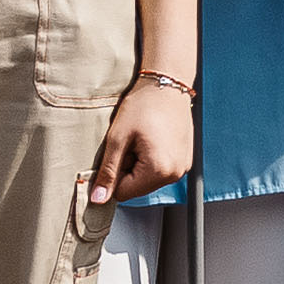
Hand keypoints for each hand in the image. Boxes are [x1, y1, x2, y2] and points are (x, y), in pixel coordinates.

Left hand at [89, 77, 198, 204]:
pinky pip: (161, 170)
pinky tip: (151, 138)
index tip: (114, 152)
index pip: (123, 193)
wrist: (166, 85)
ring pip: (148, 179)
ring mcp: (182, 167)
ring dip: (138, 163)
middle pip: (137, 188)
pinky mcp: (185, 160)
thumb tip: (98, 198)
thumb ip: (108, 171)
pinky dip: (151, 158)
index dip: (112, 174)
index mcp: (159, 170)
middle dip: (127, 169)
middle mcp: (175, 174)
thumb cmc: (143, 106)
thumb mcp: (117, 138)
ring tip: (140, 139)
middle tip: (129, 142)